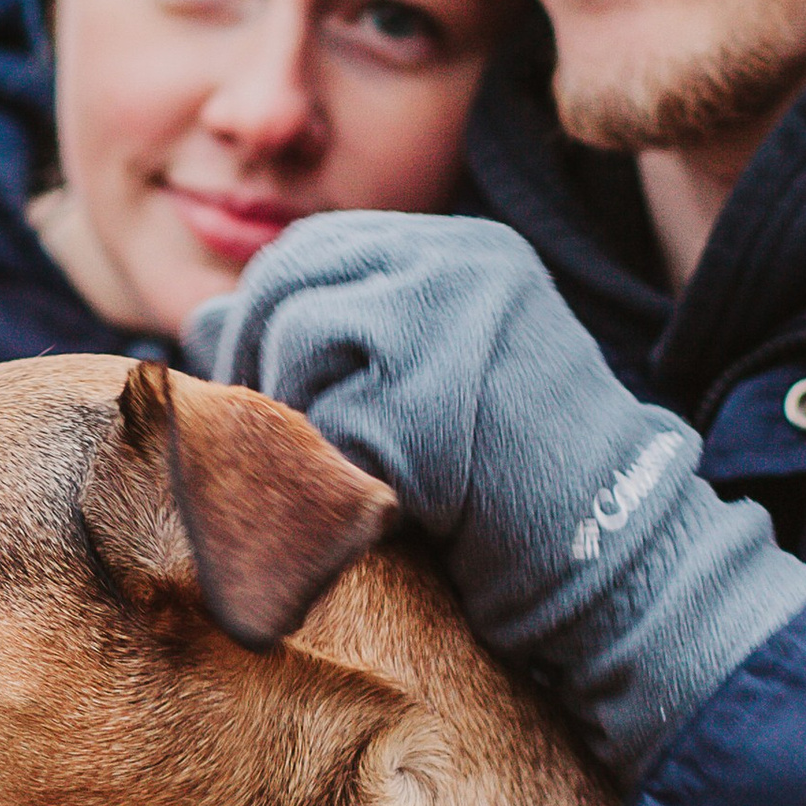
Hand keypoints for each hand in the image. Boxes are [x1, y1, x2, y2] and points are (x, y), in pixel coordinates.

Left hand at [187, 212, 805, 784]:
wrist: (608, 557)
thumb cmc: (507, 483)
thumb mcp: (422, 379)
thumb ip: (330, 333)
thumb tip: (197, 320)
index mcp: (466, 250)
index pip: (315, 248)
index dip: (266, 316)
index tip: (258, 386)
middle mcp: (460, 262)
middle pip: (291, 279)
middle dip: (260, 356)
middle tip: (271, 434)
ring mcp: (452, 321)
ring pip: (298, 338)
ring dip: (297, 412)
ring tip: (347, 465)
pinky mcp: (433, 395)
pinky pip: (325, 419)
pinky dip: (335, 465)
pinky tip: (384, 495)